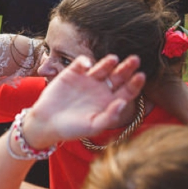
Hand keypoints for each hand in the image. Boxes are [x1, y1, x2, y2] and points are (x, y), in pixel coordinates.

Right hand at [24, 54, 145, 146]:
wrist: (46, 123)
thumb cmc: (71, 129)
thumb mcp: (92, 126)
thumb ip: (110, 116)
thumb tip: (124, 103)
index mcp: (109, 102)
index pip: (127, 90)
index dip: (135, 83)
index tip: (141, 76)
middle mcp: (101, 89)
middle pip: (118, 76)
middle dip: (127, 68)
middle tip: (135, 60)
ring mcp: (87, 80)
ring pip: (102, 67)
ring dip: (109, 62)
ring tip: (114, 59)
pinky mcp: (72, 73)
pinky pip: (81, 63)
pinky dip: (85, 62)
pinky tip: (88, 66)